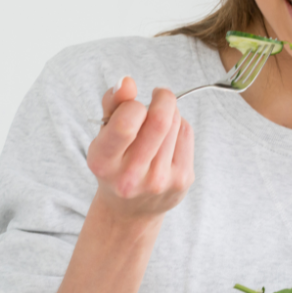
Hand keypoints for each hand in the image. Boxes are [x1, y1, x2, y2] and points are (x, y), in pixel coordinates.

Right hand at [86, 76, 194, 223]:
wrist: (130, 210)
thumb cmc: (116, 163)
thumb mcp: (104, 135)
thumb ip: (112, 104)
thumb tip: (127, 82)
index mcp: (104, 163)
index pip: (126, 124)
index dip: (134, 104)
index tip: (133, 105)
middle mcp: (131, 176)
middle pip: (160, 120)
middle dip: (163, 98)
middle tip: (159, 96)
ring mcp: (160, 181)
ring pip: (176, 123)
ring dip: (170, 112)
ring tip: (158, 123)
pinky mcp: (182, 180)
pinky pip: (187, 133)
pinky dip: (180, 125)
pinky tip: (169, 136)